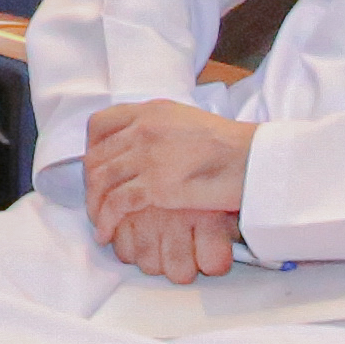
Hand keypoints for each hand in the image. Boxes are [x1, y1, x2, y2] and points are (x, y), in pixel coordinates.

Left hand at [80, 98, 253, 281]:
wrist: (253, 159)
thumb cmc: (231, 145)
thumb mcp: (188, 122)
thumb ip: (161, 128)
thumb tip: (145, 142)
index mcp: (150, 111)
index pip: (100, 125)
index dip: (92, 149)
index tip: (95, 168)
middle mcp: (143, 129)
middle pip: (98, 156)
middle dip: (91, 183)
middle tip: (95, 202)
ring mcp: (147, 156)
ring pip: (102, 181)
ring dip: (95, 205)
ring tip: (100, 222)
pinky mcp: (155, 185)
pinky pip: (116, 204)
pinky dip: (106, 220)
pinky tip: (107, 232)